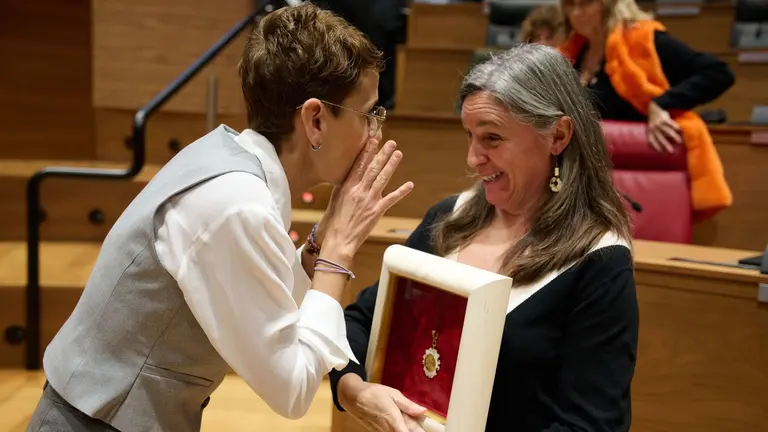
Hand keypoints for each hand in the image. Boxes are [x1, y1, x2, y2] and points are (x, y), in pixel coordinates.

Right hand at [322, 138, 413, 258]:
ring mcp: (369, 200)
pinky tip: (409, 184)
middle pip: (373, 168)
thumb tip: (350, 175)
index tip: (374, 139)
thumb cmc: (334, 221)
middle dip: (382, 154)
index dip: (368, 151)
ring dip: (391, 165)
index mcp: (347, 186)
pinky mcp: (376, 211)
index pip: (359, 164)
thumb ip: (344, 186)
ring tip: (398, 154)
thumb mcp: (335, 199)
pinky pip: (391, 199)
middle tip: (391, 143)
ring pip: (382, 179)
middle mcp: (359, 190)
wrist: (338, 240)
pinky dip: (401, 192)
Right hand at [338, 374, 425, 431]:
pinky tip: (404, 422)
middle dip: (416, 430)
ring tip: (415, 423)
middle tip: (423, 425)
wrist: (353, 397)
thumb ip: (408, 405)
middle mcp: (389, 430)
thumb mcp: (393, 394)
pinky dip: (400, 428)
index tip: (426, 429)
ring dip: (408, 428)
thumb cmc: (373, 393)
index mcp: (395, 421)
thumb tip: (422, 411)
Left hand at [647, 101, 682, 152]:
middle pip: (661, 138)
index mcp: (649, 131)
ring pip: (668, 131)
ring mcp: (659, 123)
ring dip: (674, 137)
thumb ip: (655, 135)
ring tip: (679, 142)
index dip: (655, 146)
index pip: (651, 141)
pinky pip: (671, 123)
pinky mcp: (664, 119)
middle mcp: (654, 128)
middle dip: (666, 145)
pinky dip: (675, 127)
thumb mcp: (651, 128)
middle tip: (671, 151)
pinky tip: (680, 130)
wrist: (654, 109)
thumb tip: (663, 145)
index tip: (661, 151)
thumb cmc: (653, 122)